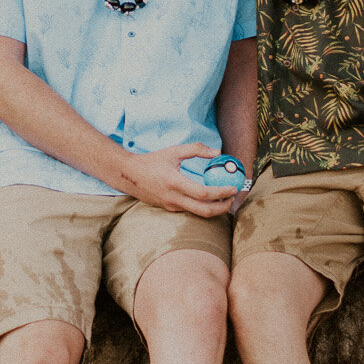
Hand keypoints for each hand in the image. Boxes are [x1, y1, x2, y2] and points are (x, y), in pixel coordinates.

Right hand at [118, 144, 235, 217]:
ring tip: (225, 198)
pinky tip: (210, 199)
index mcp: (175, 183)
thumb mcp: (173, 151)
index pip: (204, 194)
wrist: (129, 176)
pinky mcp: (169, 209)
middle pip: (205, 211)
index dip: (221, 192)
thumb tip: (217, 152)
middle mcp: (174, 199)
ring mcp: (171, 207)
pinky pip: (190, 211)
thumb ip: (196, 149)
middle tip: (234, 197)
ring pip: (198, 214)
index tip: (234, 187)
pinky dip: (203, 207)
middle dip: (223, 207)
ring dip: (215, 209)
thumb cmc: (152, 161)